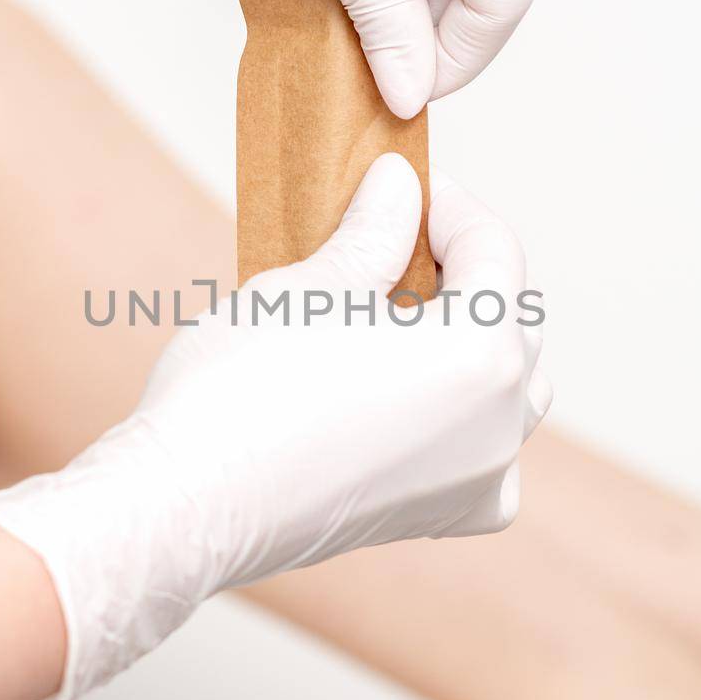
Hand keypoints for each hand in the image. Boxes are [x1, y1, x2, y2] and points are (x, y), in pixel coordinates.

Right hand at [0, 154, 551, 699]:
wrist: (186, 504)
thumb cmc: (243, 387)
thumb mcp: (312, 285)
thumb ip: (374, 230)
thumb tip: (399, 182)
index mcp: (481, 351)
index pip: (495, 248)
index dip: (446, 205)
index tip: (397, 189)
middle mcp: (499, 420)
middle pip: (513, 317)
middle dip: (463, 273)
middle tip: (394, 244)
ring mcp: (477, 478)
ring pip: (512, 391)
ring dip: (474, 346)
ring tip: (404, 320)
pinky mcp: (441, 517)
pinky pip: (485, 457)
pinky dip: (464, 421)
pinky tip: (410, 400)